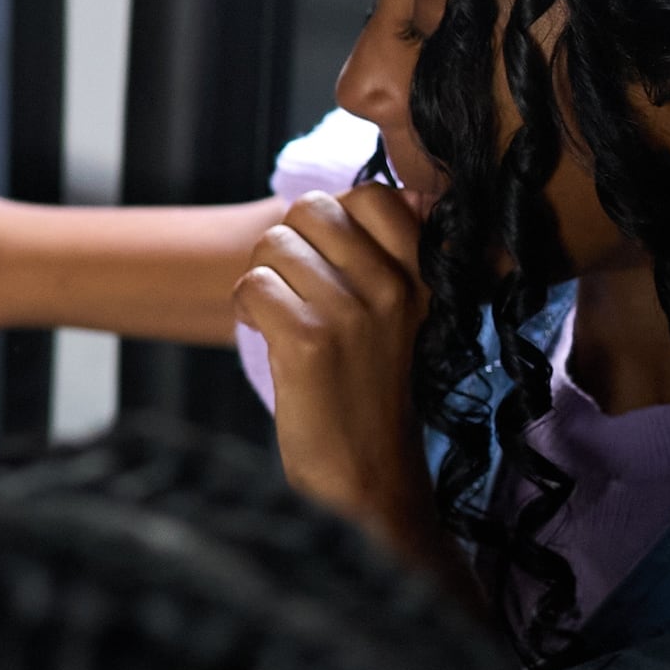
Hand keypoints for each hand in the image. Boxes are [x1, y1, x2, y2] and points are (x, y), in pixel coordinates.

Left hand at [236, 183, 438, 557]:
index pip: (373, 195)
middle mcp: (396, 286)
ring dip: (263, 279)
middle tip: (294, 290)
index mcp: (424, 275)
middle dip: (287, 245)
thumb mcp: (401, 319)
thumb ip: (386, 260)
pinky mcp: (311, 340)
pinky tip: (263, 333)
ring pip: (274, 243)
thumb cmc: (369, 392)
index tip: (329, 262)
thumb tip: (359, 199)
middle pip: (312, 209)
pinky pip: (253, 284)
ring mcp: (355, 312)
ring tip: (280, 317)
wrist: (367, 474)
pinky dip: (245, 307)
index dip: (334, 219)